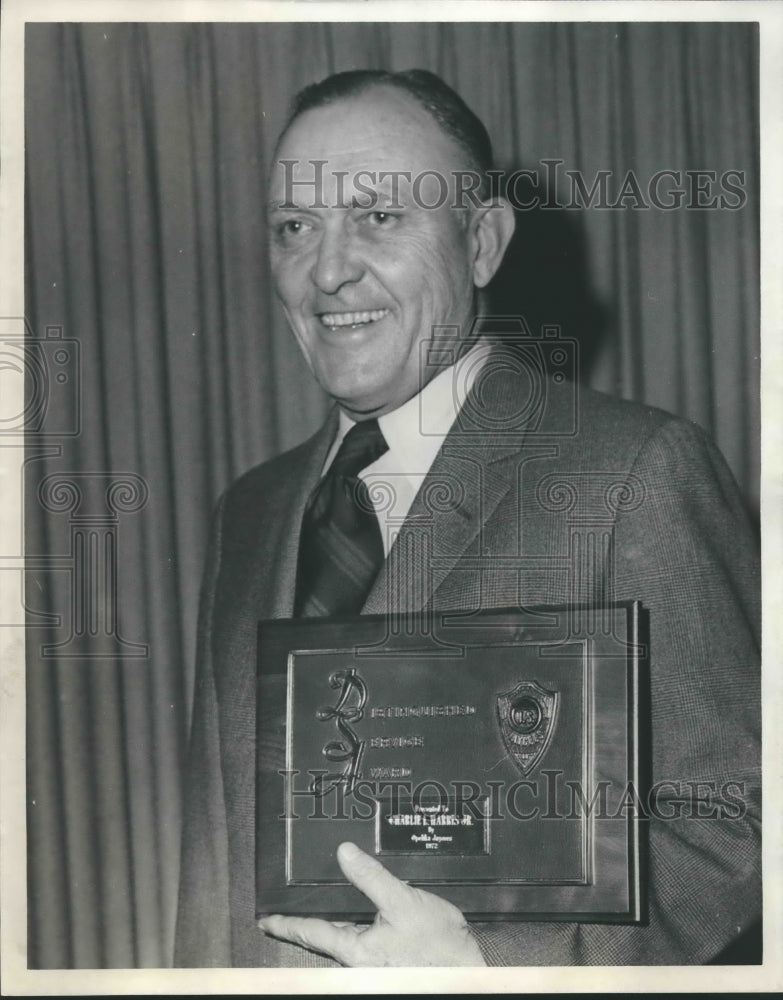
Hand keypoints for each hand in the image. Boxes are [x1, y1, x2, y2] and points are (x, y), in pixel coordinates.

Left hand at [258, 841, 485, 966]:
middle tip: (283, 912)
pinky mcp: (390, 953)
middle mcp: (359, 958)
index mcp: (354, 950)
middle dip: (303, 922)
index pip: (310, 932)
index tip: (264, 920)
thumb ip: (371, 878)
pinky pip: (361, 934)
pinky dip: (351, 921)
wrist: (465, 972)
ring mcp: (374, 958)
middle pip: (322, 936)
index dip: (285, 924)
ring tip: (314, 906)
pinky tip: (356, 908)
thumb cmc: (436, 948)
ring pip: (342, 936)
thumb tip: (345, 852)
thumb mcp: (401, 903)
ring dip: (328, 922)